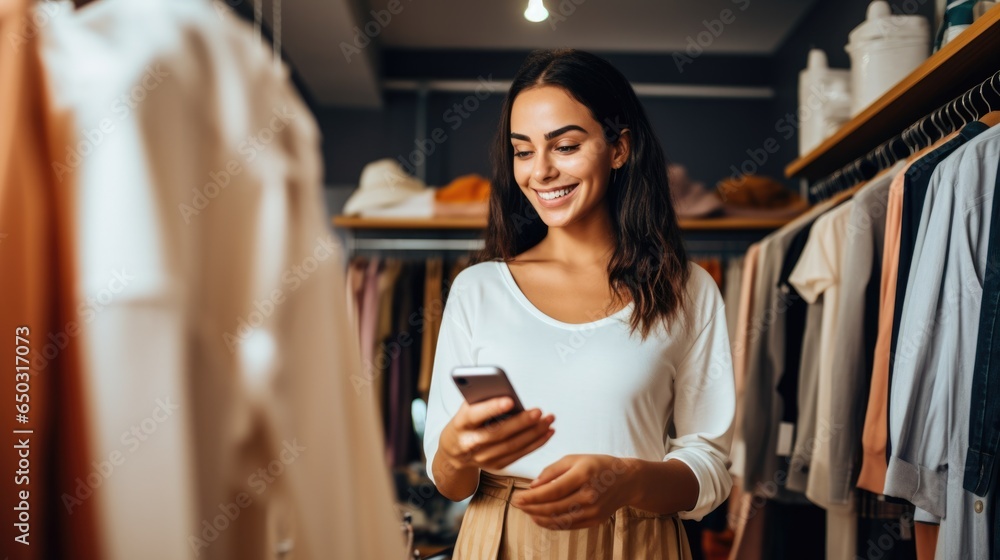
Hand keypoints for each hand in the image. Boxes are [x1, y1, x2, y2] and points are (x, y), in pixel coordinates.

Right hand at [439, 397, 554, 471]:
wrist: (453, 451)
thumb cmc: (465, 423)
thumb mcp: (466, 409)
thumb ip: (482, 400)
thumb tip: (506, 391)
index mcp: (460, 424)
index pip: (475, 415)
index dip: (493, 408)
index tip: (510, 400)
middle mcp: (470, 443)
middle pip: (498, 434)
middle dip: (521, 422)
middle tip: (538, 411)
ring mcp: (482, 457)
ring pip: (512, 446)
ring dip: (534, 433)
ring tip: (548, 420)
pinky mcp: (495, 465)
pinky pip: (519, 454)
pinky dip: (535, 443)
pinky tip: (547, 432)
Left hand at [510, 454, 635, 530]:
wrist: (627, 480)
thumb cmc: (597, 465)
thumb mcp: (574, 458)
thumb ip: (552, 470)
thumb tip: (533, 485)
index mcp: (583, 475)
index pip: (552, 490)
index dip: (531, 496)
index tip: (517, 496)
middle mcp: (589, 495)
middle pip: (553, 507)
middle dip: (530, 507)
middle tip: (516, 503)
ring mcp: (593, 511)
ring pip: (558, 519)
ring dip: (538, 517)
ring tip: (525, 510)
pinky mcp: (594, 521)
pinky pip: (567, 525)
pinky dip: (550, 523)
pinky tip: (539, 517)